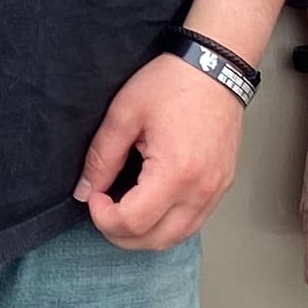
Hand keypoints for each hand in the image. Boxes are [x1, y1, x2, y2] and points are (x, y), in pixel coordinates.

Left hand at [78, 52, 247, 251]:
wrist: (217, 66)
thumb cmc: (174, 82)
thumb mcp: (125, 113)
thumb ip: (101, 157)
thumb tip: (85, 191)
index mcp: (175, 172)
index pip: (133, 222)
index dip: (104, 218)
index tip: (94, 197)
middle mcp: (201, 189)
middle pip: (155, 240)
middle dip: (121, 234)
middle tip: (104, 209)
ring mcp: (216, 190)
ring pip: (177, 237)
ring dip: (146, 234)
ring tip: (125, 209)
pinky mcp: (223, 185)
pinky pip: (193, 222)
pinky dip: (168, 224)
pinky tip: (151, 204)